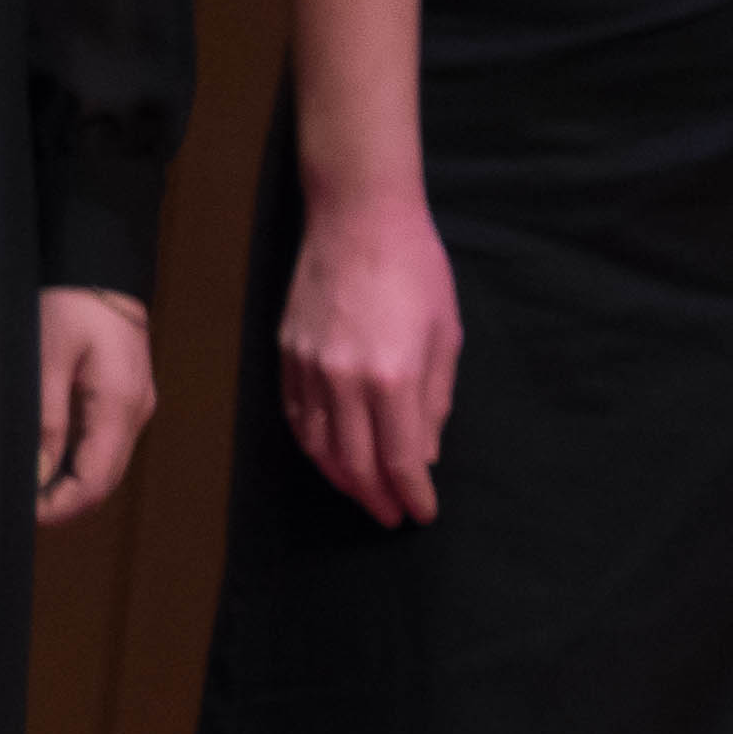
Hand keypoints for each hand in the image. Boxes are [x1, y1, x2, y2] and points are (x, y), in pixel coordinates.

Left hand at [33, 288, 155, 524]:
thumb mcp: (45, 360)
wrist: (97, 268)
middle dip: (61, 503)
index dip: (57, 509)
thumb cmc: (69, 305)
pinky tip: (44, 458)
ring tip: (23, 485)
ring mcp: (134, 407)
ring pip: (105, 467)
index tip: (19, 515)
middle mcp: (135, 413)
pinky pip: (103, 446)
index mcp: (119, 406)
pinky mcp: (125, 399)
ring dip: (68, 485)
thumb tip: (36, 479)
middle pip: (104, 483)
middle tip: (14, 507)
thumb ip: (45, 422)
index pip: (95, 483)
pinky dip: (76, 463)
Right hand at [283, 192, 462, 525]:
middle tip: (392, 516)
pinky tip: (329, 458)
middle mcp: (344, 380)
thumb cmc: (416, 269)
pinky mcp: (286, 355)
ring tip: (364, 495)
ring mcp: (308, 368)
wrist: (359, 217)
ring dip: (341, 480)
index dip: (412, 494)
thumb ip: (435, 401)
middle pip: (354, 463)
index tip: (423, 513)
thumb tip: (426, 453)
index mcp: (393, 377)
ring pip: (318, 447)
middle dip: (376, 498)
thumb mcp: (446, 335)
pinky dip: (312, 447)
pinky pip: (295, 418)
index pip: (400, 459)